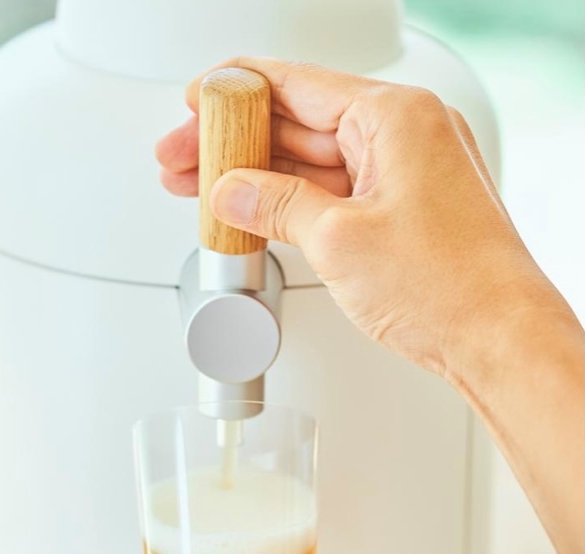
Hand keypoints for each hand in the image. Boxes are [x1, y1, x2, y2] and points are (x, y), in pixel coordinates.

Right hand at [157, 58, 583, 553]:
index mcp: (395, 118)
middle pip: (300, 123)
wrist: (497, 340)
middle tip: (186, 161)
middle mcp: (405, 136)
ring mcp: (406, 175)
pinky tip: (255, 213)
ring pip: (314, 163)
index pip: (295, 84)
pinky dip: (294, 204)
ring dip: (259, 178)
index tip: (195, 104)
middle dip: (237, 144)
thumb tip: (230, 191)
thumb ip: (275, 206)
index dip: (235, 91)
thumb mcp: (338, 240)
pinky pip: (335, 194)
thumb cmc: (449, 287)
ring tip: (206, 192)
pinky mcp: (404, 211)